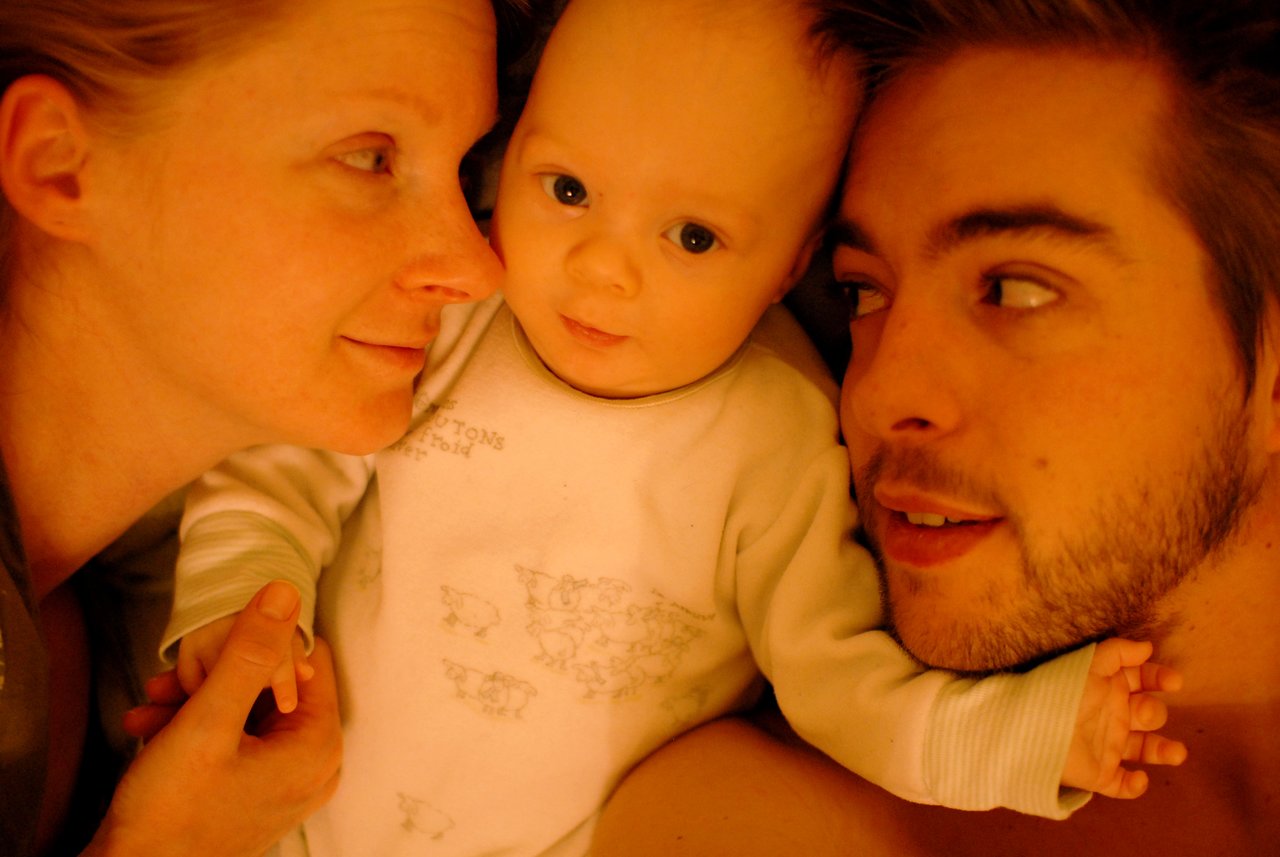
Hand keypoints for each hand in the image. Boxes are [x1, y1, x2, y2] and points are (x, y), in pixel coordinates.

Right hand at [95, 581, 341, 855]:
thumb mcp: (209, 720)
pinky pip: (235, 741)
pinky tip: (148, 728)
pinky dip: (194, 729)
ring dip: (195, 701)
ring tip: (150, 704)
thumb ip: (249, 654)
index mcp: (319, 747)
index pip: (310, 660)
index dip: (262, 644)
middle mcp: (314, 767)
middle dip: (216, 677)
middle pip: (274, 687)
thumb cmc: (170, 811)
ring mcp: (285, 783)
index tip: (215, 646)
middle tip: (167, 679)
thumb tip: (285, 593)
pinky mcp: (256, 794)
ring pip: (247, 712)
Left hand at [1062, 638, 1186, 798]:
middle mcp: (1111, 715)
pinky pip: (1122, 785)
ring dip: (1163, 750)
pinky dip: (1134, 786)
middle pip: (1147, 714)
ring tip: (1176, 752)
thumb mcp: (1090, 665)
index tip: (1174, 681)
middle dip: (1154, 712)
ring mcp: (1106, 745)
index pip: (1141, 680)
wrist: (1035, 729)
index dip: (1159, 678)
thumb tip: (1147, 647)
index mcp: (1108, 688)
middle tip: (1144, 712)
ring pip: (1143, 748)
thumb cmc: (1064, 692)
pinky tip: (1138, 777)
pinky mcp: (1099, 773)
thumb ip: (1119, 652)